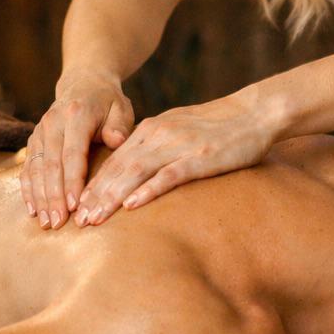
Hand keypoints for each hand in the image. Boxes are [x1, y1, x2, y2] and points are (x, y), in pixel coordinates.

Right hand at [21, 69, 134, 228]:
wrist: (84, 83)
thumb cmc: (108, 102)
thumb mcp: (121, 108)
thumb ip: (119, 126)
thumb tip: (116, 142)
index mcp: (76, 114)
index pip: (72, 152)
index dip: (72, 180)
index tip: (73, 205)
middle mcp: (52, 122)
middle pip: (51, 164)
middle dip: (53, 196)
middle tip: (57, 223)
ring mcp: (39, 131)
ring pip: (36, 168)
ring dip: (39, 197)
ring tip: (45, 222)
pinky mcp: (33, 140)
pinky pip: (27, 167)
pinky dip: (28, 189)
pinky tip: (32, 209)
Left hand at [74, 90, 277, 224]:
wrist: (255, 113)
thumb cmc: (220, 126)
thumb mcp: (180, 129)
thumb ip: (157, 144)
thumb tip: (135, 167)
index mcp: (153, 128)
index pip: (115, 159)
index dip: (94, 183)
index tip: (77, 205)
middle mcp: (160, 134)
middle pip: (119, 167)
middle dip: (95, 195)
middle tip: (78, 220)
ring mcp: (179, 145)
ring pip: (136, 172)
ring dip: (112, 196)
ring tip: (95, 217)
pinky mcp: (200, 157)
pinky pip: (169, 175)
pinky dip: (148, 190)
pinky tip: (132, 205)